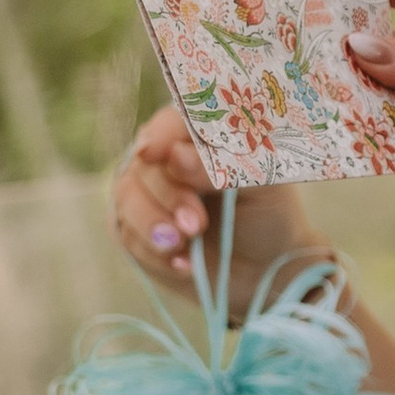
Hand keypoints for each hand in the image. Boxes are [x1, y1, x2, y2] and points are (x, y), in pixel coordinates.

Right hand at [110, 103, 327, 310]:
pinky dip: (154, 252)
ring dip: (154, 224)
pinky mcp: (136, 231)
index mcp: (196, 139)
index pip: (169, 125)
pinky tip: (183, 265)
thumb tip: (175, 156)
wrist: (267, 268)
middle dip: (169, 195)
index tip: (158, 154)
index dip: (161, 137)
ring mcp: (146, 195)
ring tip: (186, 246)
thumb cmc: (268, 215)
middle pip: (144, 163)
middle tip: (196, 224)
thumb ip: (223, 165)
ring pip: (127, 197)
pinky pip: (127, 234)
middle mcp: (164, 162)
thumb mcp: (262, 185)